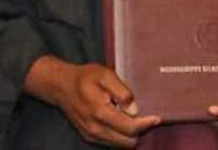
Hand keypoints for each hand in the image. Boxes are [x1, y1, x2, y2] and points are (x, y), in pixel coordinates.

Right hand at [23, 55, 159, 147]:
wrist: (61, 86)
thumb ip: (121, 92)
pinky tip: (122, 120)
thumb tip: (134, 110)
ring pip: (120, 144)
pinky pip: (111, 142)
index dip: (146, 124)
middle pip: (127, 141)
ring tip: (133, 117)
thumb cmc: (85, 78)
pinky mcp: (89, 137)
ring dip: (130, 134)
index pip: (129, 128)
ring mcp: (91, 135)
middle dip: (139, 130)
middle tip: (145, 116)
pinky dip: (120, 135)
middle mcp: (95, 128)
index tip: (157, 118)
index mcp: (100, 112)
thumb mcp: (106, 75)